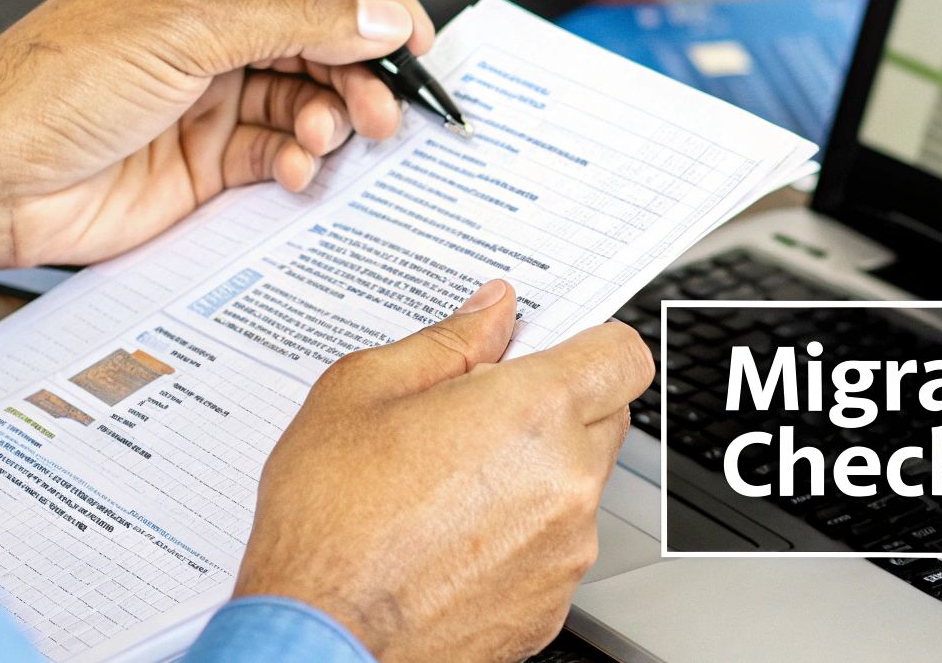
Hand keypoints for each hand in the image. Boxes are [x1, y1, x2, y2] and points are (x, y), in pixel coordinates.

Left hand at [0, 0, 434, 285]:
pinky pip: (281, 152)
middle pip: (322, 37)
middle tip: (386, 106)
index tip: (414, 36)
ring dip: (331, 120)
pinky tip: (292, 171)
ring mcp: (211, 94)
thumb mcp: (185, 32)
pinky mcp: (208, 158)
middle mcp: (210, 27)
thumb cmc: (51, 84)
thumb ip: (295, 20)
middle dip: (359, 71)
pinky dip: (298, 162)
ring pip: (310, 99)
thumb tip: (379, 15)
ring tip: (328, 139)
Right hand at [235, 279, 653, 661]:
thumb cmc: (329, 525)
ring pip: (580, 486)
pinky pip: (556, 547)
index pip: (621, 354)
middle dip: (558, 406)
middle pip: (607, 416)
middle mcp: (568, 481)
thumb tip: (492, 312)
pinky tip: (453, 539)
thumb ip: (446, 341)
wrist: (319, 639)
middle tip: (481, 415)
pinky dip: (521, 536)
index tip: (553, 348)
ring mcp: (567, 550)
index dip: (590, 342)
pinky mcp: (552, 604)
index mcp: (533, 413)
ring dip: (537, 474)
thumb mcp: (362, 392)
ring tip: (450, 487)